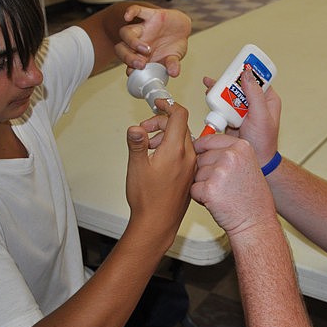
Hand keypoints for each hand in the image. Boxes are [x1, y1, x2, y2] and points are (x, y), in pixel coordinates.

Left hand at [116, 5, 190, 76]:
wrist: (182, 28)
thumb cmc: (174, 45)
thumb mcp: (175, 57)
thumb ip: (173, 64)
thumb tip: (174, 72)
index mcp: (141, 56)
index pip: (128, 63)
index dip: (129, 69)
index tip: (135, 74)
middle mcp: (138, 42)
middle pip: (122, 48)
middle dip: (128, 57)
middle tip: (141, 64)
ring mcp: (143, 29)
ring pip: (126, 32)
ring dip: (132, 42)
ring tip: (147, 49)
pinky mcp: (150, 15)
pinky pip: (136, 10)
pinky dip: (131, 12)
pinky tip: (127, 16)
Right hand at [125, 100, 194, 242]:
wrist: (157, 223)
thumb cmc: (148, 199)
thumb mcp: (136, 166)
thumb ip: (137, 143)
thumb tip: (135, 128)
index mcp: (176, 150)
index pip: (179, 115)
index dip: (168, 105)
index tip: (157, 104)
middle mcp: (188, 156)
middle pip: (179, 126)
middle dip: (160, 122)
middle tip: (144, 131)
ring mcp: (190, 165)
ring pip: (181, 139)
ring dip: (164, 136)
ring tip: (147, 146)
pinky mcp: (189, 174)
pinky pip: (183, 152)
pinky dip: (170, 147)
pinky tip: (157, 158)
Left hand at [191, 134, 278, 237]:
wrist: (256, 222)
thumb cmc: (251, 197)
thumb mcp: (246, 165)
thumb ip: (226, 153)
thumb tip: (197, 144)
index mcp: (241, 147)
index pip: (208, 140)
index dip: (201, 150)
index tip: (201, 157)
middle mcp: (231, 156)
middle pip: (200, 157)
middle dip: (204, 172)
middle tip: (222, 185)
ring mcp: (220, 172)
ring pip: (195, 174)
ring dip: (202, 185)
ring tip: (222, 194)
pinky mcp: (209, 189)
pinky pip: (193, 189)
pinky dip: (200, 198)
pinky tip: (216, 202)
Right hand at [201, 69, 281, 164]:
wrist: (256, 162)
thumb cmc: (264, 142)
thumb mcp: (261, 116)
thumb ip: (254, 95)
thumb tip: (247, 74)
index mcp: (267, 99)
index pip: (257, 78)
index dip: (247, 70)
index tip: (237, 64)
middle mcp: (255, 103)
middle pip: (239, 84)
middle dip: (228, 80)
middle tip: (219, 78)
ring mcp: (242, 110)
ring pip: (229, 93)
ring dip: (219, 90)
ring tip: (210, 87)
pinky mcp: (232, 118)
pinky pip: (222, 106)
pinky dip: (215, 101)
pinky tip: (209, 96)